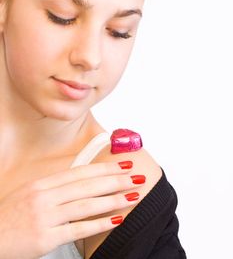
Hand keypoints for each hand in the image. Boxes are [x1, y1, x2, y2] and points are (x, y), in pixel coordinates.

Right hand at [0, 161, 144, 258]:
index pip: (80, 172)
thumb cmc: (10, 216)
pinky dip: (99, 224)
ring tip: (132, 196)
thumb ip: (55, 187)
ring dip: (112, 199)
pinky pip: (78, 229)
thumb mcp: (30, 194)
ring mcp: (45, 217)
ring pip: (86, 205)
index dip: (103, 168)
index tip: (122, 164)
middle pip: (87, 185)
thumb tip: (82, 182)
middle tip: (135, 177)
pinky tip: (116, 220)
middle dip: (114, 180)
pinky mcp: (45, 238)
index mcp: (42, 184)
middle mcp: (45, 197)